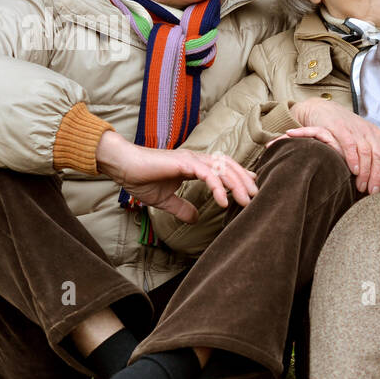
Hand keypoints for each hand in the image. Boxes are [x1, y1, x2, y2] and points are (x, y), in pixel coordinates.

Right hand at [95, 131, 257, 223]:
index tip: (251, 190)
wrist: (122, 167)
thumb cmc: (140, 179)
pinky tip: (223, 202)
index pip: (224, 168)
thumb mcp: (165, 200)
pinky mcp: (184, 163)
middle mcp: (197, 160)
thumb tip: (196, 218)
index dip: (240, 177)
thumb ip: (182, 208)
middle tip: (257, 198)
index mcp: (194, 166)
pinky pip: (207, 174)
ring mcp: (191, 160)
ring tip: (246, 201)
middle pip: (230, 167)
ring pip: (223, 169)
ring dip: (237, 185)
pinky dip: (218, 188)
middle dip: (245, 182)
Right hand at [289, 99, 379, 193]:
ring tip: (362, 188)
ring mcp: (354, 129)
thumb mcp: (359, 137)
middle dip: (378, 176)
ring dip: (365, 173)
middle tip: (374, 193)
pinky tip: (353, 170)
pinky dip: (352, 159)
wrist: (320, 110)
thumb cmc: (341, 127)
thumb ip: (369, 152)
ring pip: (366, 153)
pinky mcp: (339, 129)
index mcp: (375, 134)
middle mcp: (367, 131)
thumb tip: (375, 174)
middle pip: (379, 155)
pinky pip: (349, 146)